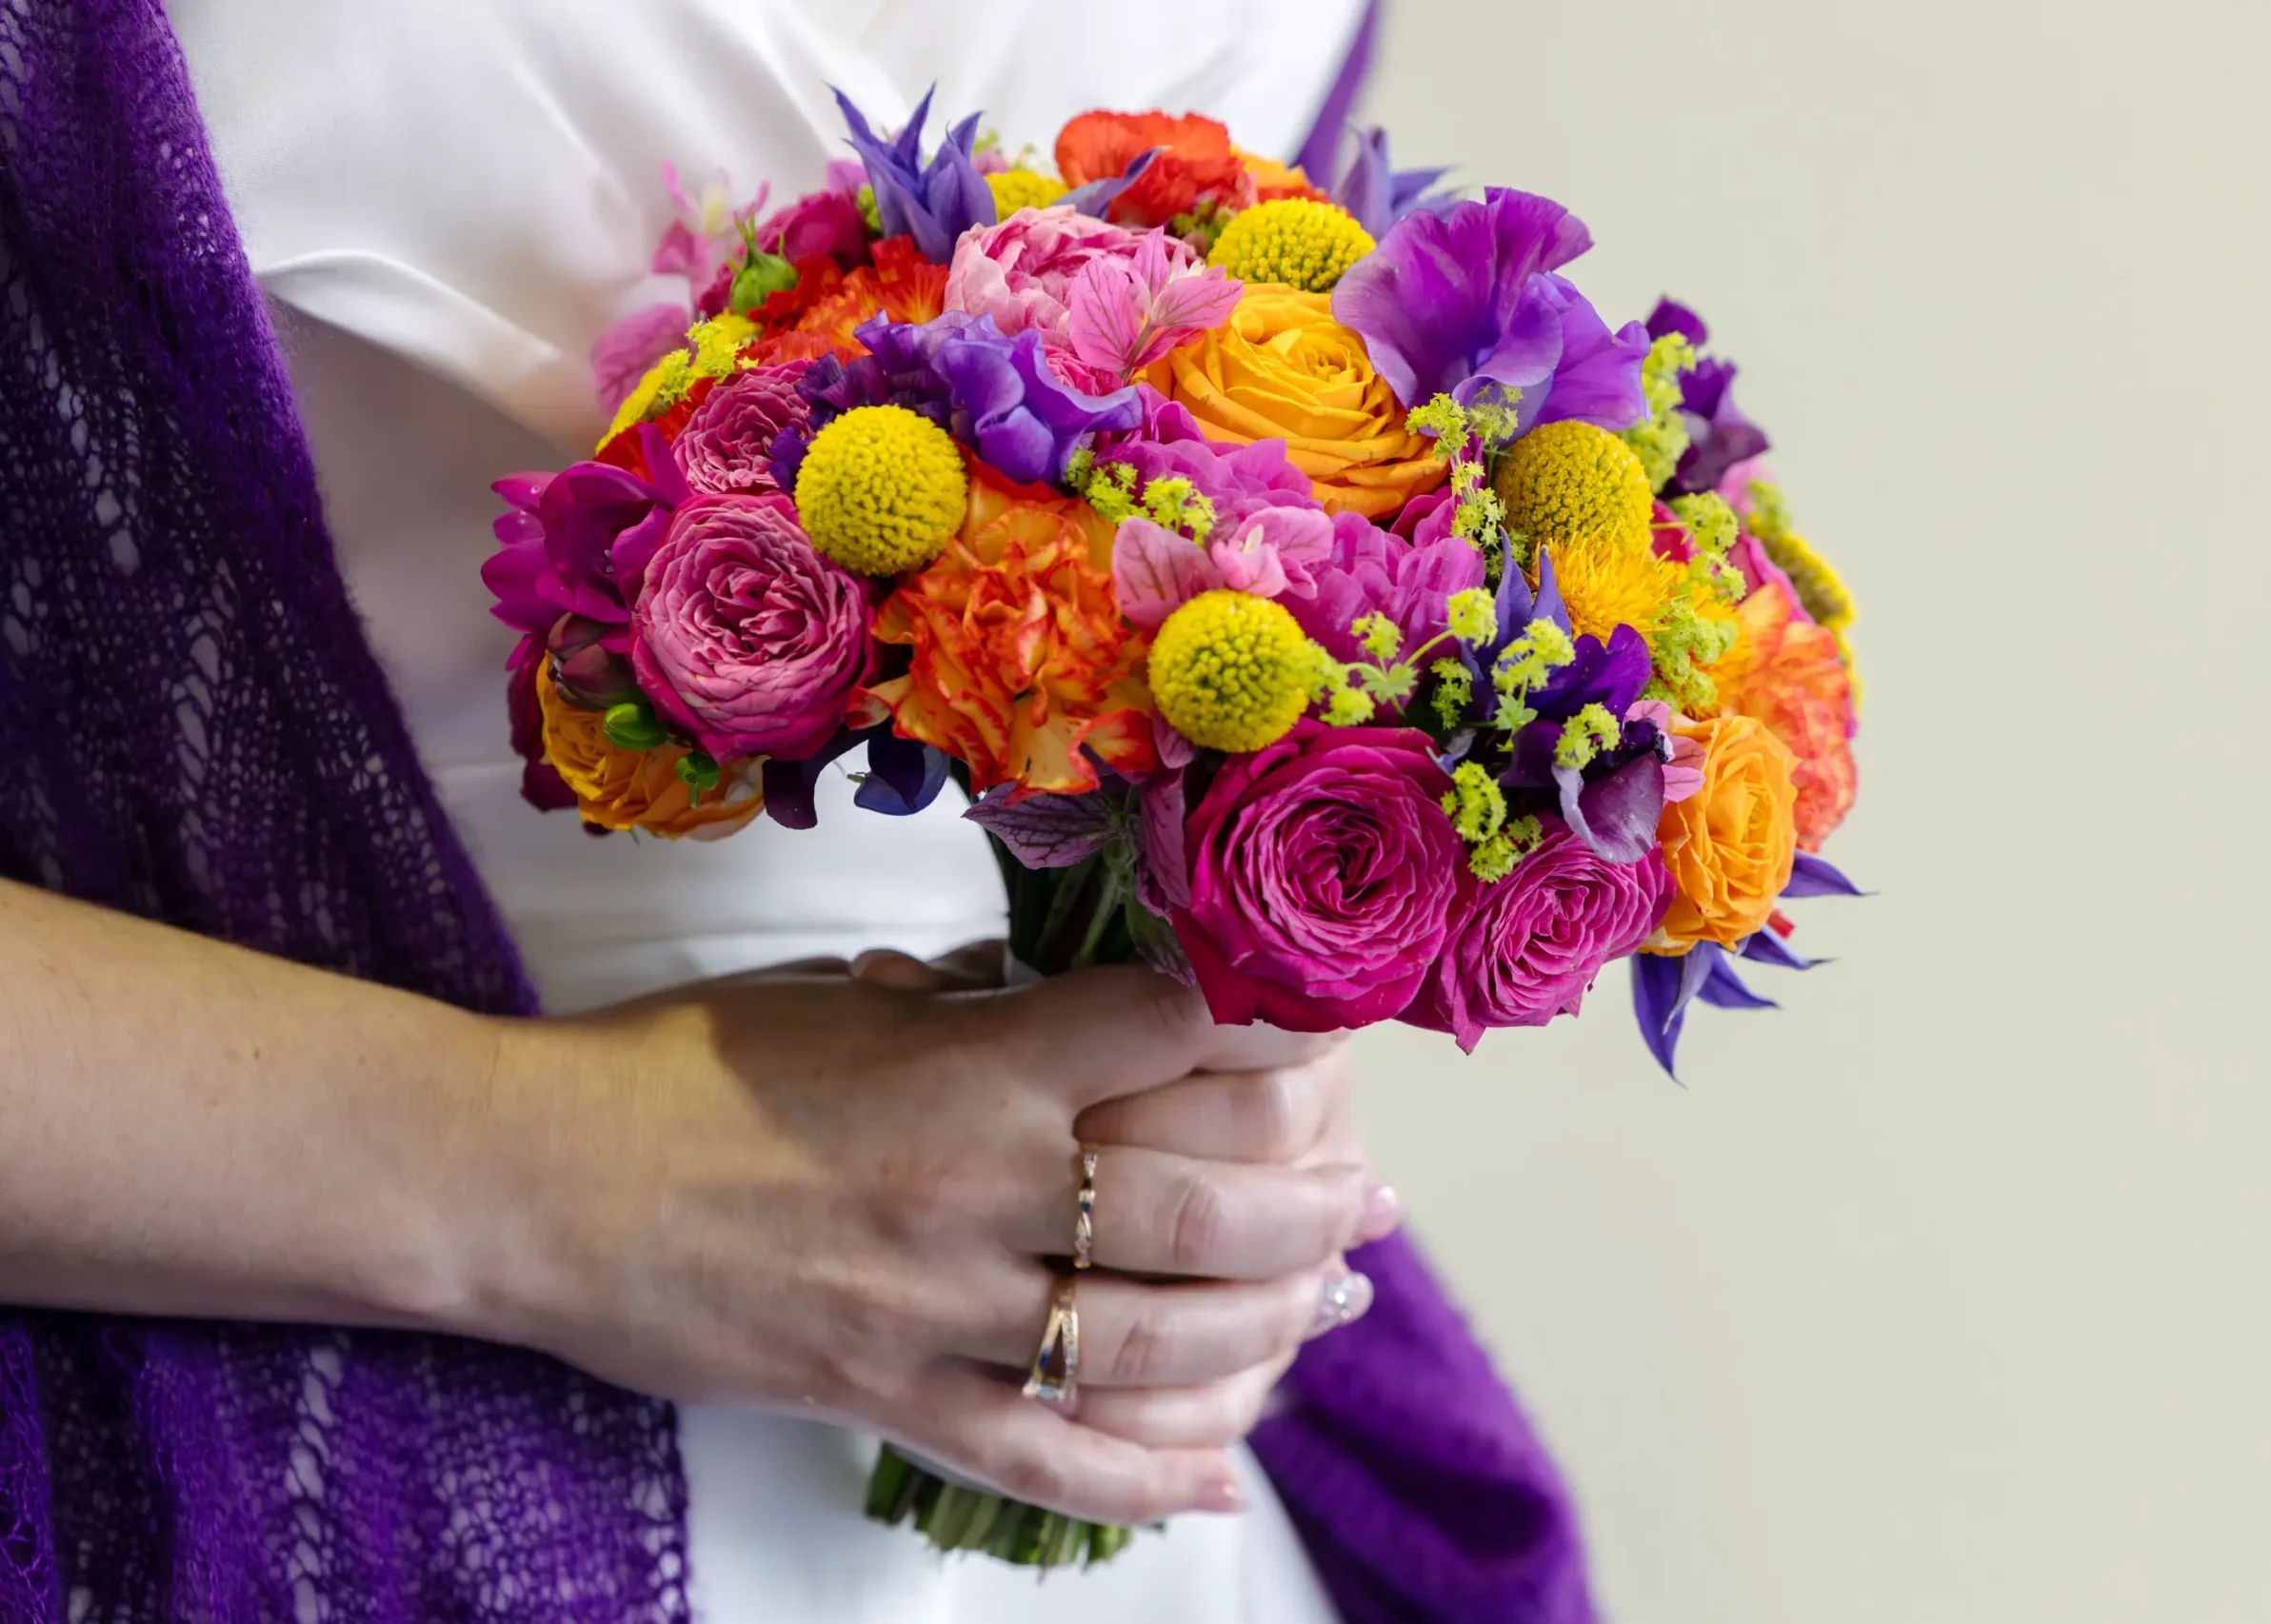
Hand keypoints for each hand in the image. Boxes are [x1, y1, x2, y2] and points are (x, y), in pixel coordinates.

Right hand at [466, 965, 1371, 1523]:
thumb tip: (1067, 1003)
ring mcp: (939, 1313)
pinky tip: (1222, 1481)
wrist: (535, 1186)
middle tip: (1372, 1202)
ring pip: (1152, 1342)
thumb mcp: (838, 999)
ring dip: (1263, 1329)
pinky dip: (1143, 1482)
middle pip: (1200, 1205)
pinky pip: (1044, 1459)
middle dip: (1309, 1203)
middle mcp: (978, 1193)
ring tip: (1325, 1307)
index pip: (1170, 1030)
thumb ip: (969, 1008)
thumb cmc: (677, 1070)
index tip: (1340, 1017)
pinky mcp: (891, 1399)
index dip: (1275, 1017)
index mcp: (968, 1067)